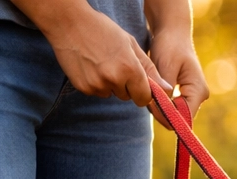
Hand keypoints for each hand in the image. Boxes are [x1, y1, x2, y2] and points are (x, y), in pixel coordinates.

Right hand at [40, 4, 160, 107]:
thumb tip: (168, 90)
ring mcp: (97, 85)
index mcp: (130, 69)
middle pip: (128, 97)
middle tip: (116, 65)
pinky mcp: (83, 87)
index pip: (145, 98)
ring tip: (101, 63)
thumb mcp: (131, 44)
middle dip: (126, 86)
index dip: (143, 92)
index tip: (139, 84)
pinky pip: (97, 92)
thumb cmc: (103, 30)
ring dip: (110, 85)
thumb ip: (150, 69)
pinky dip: (96, 83)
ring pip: (112, 94)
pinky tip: (90, 66)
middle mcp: (114, 79)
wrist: (68, 22)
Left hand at [149, 27, 209, 117]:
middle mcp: (199, 96)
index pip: (185, 116)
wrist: (172, 31)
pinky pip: (171, 105)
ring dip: (159, 106)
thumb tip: (164, 114)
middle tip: (143, 96)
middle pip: (180, 117)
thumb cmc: (170, 45)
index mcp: (198, 91)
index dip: (167, 117)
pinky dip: (160, 101)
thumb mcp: (166, 67)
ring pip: (174, 112)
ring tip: (147, 91)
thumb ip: (165, 91)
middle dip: (162, 111)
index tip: (149, 107)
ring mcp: (192, 95)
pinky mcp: (184, 93)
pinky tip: (150, 91)